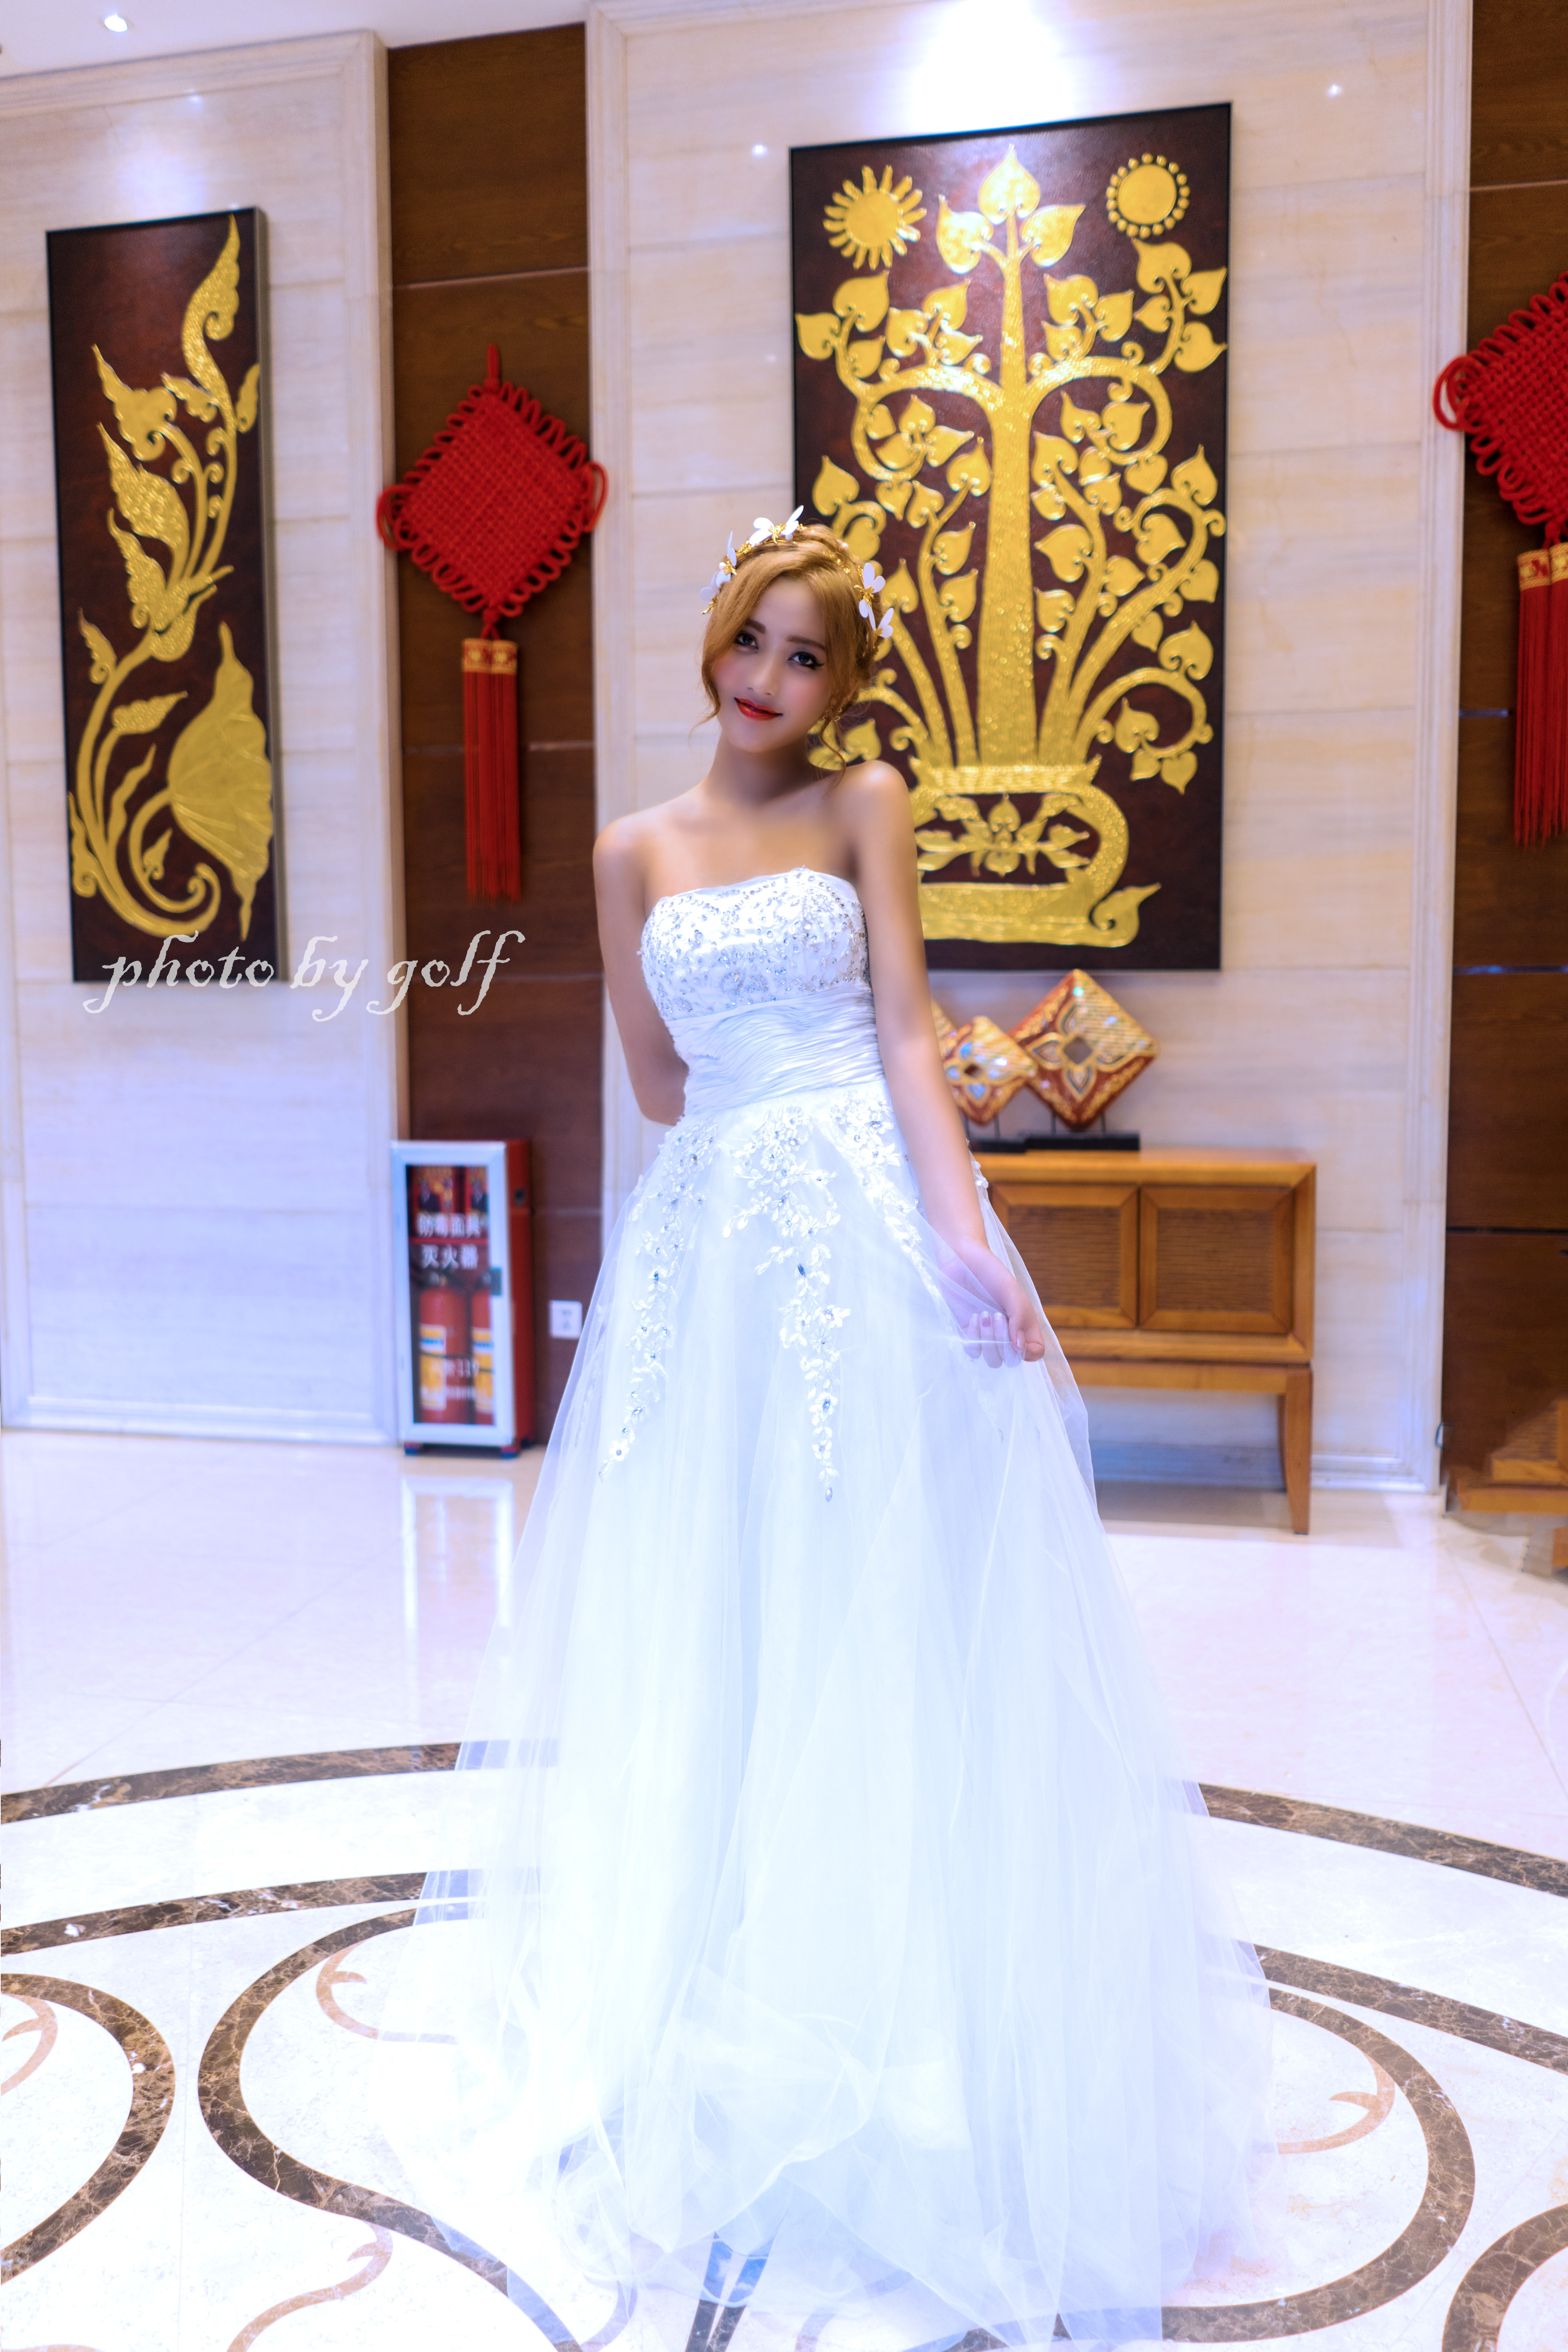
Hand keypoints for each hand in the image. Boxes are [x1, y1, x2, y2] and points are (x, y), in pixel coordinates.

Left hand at [949, 1240, 1047, 1364]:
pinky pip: (973, 1351)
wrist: (962, 1259)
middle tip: (997, 1316)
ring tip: (985, 1314)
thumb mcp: (1011, 1292)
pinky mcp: (968, 1333)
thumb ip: (1019, 1319)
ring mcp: (987, 1335)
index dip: (1029, 1353)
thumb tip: (1019, 1348)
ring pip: (992, 1360)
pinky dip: (974, 1338)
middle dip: (1004, 1342)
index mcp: (1024, 1324)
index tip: (1018, 1338)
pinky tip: (974, 1318)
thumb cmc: (991, 1272)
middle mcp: (1007, 1333)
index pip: (1034, 1352)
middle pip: (1011, 1360)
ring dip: (989, 1341)